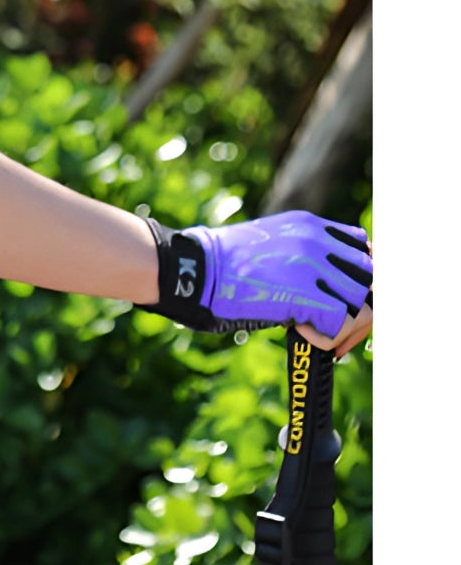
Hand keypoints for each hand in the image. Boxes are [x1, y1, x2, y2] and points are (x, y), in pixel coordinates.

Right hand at [143, 210, 371, 348]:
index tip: (346, 301)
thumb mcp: (270, 244)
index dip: (359, 280)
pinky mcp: (304, 293)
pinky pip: (341, 323)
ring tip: (320, 336)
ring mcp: (313, 265)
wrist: (193, 269)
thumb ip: (301, 256)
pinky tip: (301, 333)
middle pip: (371, 279)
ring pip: (363, 304)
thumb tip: (324, 288)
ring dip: (346, 328)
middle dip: (361, 309)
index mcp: (311, 226)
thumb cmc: (222, 266)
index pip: (364, 250)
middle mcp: (318, 241)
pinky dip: (327, 337)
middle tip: (339, 332)